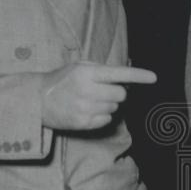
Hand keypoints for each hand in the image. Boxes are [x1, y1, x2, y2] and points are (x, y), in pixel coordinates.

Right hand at [40, 61, 156, 130]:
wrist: (36, 100)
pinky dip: (102, 117)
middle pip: (121, 95)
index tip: (154, 77)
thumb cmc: (62, 80)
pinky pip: (107, 121)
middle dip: (116, 93)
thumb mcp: (79, 66)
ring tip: (90, 101)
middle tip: (103, 91)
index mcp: (87, 73)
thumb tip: (126, 78)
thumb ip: (102, 69)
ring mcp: (85, 108)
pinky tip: (88, 111)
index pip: (119, 74)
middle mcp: (87, 90)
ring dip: (108, 105)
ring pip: (114, 109)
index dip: (139, 75)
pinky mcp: (83, 123)